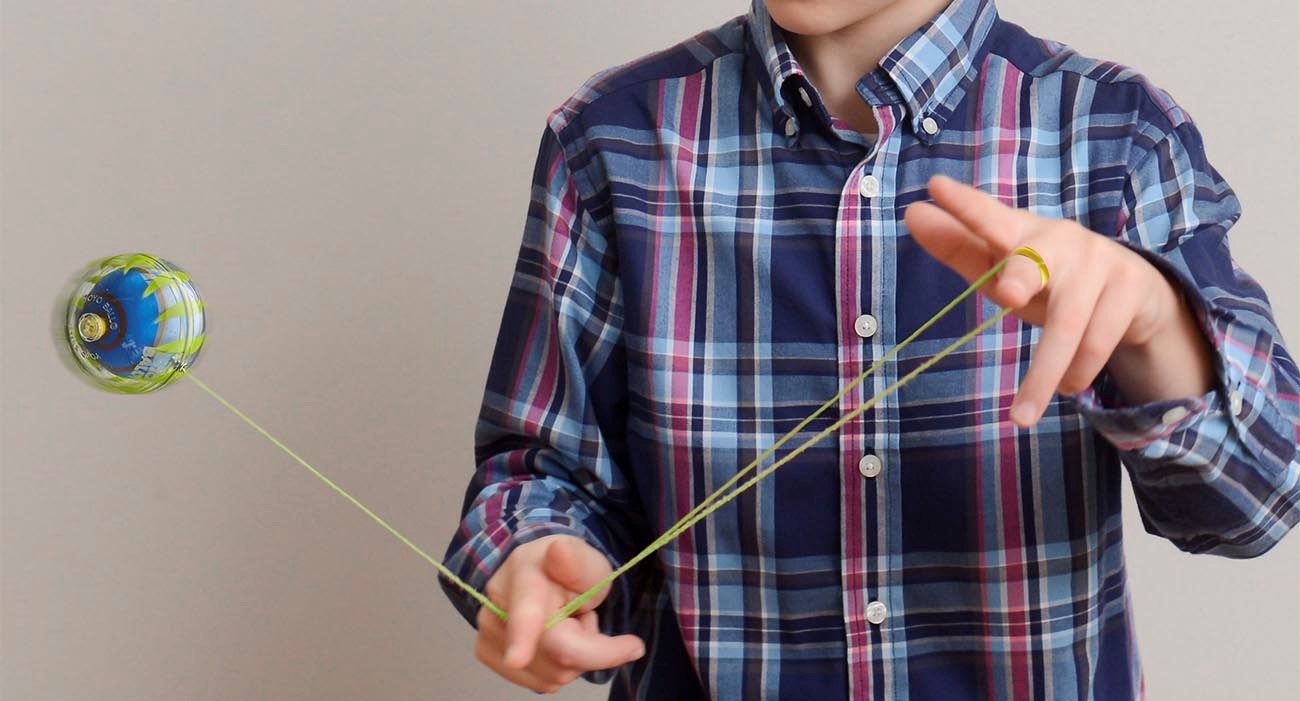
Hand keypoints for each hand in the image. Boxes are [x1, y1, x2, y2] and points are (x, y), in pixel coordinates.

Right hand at [475, 535, 644, 692]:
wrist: (543, 574)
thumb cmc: (569, 569)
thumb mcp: (587, 561)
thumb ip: (578, 563)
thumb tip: (559, 551)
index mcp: (523, 573)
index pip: (526, 613)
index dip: (522, 637)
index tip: (516, 660)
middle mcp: (496, 604)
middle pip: (557, 654)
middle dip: (592, 645)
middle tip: (587, 615)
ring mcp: (487, 633)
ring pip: (552, 675)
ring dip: (575, 657)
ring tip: (568, 624)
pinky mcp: (487, 655)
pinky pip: (541, 683)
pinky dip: (559, 668)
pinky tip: (554, 640)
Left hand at [904, 175, 1213, 426]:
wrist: (1133, 291)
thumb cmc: (1048, 278)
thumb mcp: (1004, 268)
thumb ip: (959, 247)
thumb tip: (912, 213)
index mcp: (1020, 233)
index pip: (988, 218)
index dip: (965, 206)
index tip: (935, 187)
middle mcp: (1060, 240)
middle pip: (1036, 262)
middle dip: (1023, 276)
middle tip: (1009, 294)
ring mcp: (1100, 261)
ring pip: (1069, 326)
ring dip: (1044, 377)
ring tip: (1021, 417)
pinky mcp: (1131, 287)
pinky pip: (1099, 341)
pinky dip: (1077, 372)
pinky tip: (1068, 387)